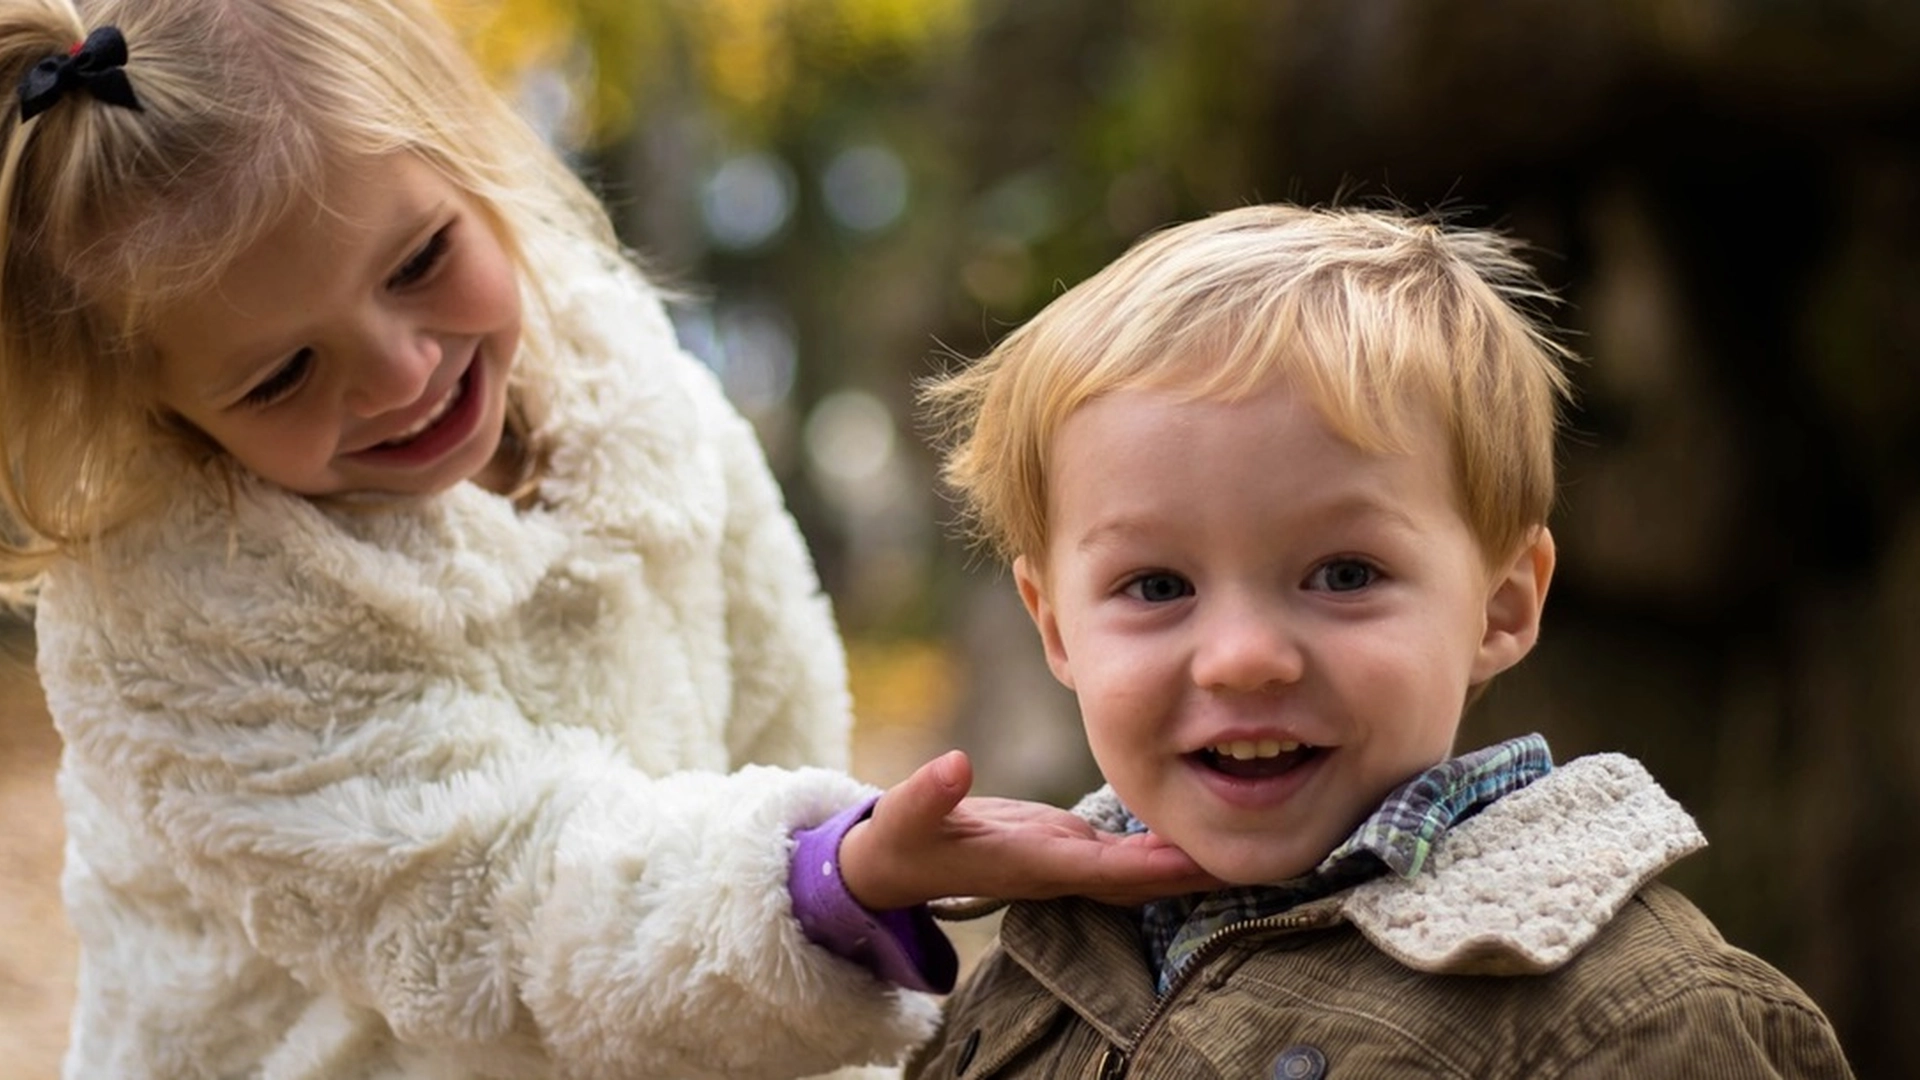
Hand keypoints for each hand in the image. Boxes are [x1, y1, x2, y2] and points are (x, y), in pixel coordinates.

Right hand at [837, 749, 1220, 910]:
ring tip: (1253, 835)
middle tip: (1262, 852)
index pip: (1105, 870)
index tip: (1202, 854)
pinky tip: (1203, 821)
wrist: (898, 864)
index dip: (1154, 866)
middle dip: (1198, 871)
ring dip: (1192, 858)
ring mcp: (1068, 860)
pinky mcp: (1068, 844)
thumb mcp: (905, 815)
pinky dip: (1167, 844)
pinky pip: (1130, 853)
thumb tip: (952, 763)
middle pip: (1144, 880)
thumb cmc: (902, 840)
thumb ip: (926, 793)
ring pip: (1143, 868)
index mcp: (1032, 864)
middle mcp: (1061, 871)